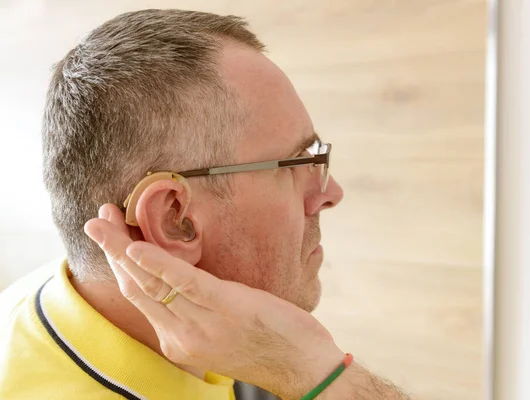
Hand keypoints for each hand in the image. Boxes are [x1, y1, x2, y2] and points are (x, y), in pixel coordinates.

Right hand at [84, 204, 344, 398]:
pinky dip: (157, 264)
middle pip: (136, 288)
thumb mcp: (224, 331)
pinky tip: (136, 247)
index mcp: (180, 338)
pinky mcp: (224, 307)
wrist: (302, 368)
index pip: (140, 298)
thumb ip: (200, 310)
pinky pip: (183, 283)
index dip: (120, 266)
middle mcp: (181, 334)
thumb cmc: (269, 344)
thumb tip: (187, 281)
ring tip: (103, 222)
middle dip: (111, 251)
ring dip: (121, 248)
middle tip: (96, 220)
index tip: (110, 237)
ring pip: (150, 283)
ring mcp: (201, 323)